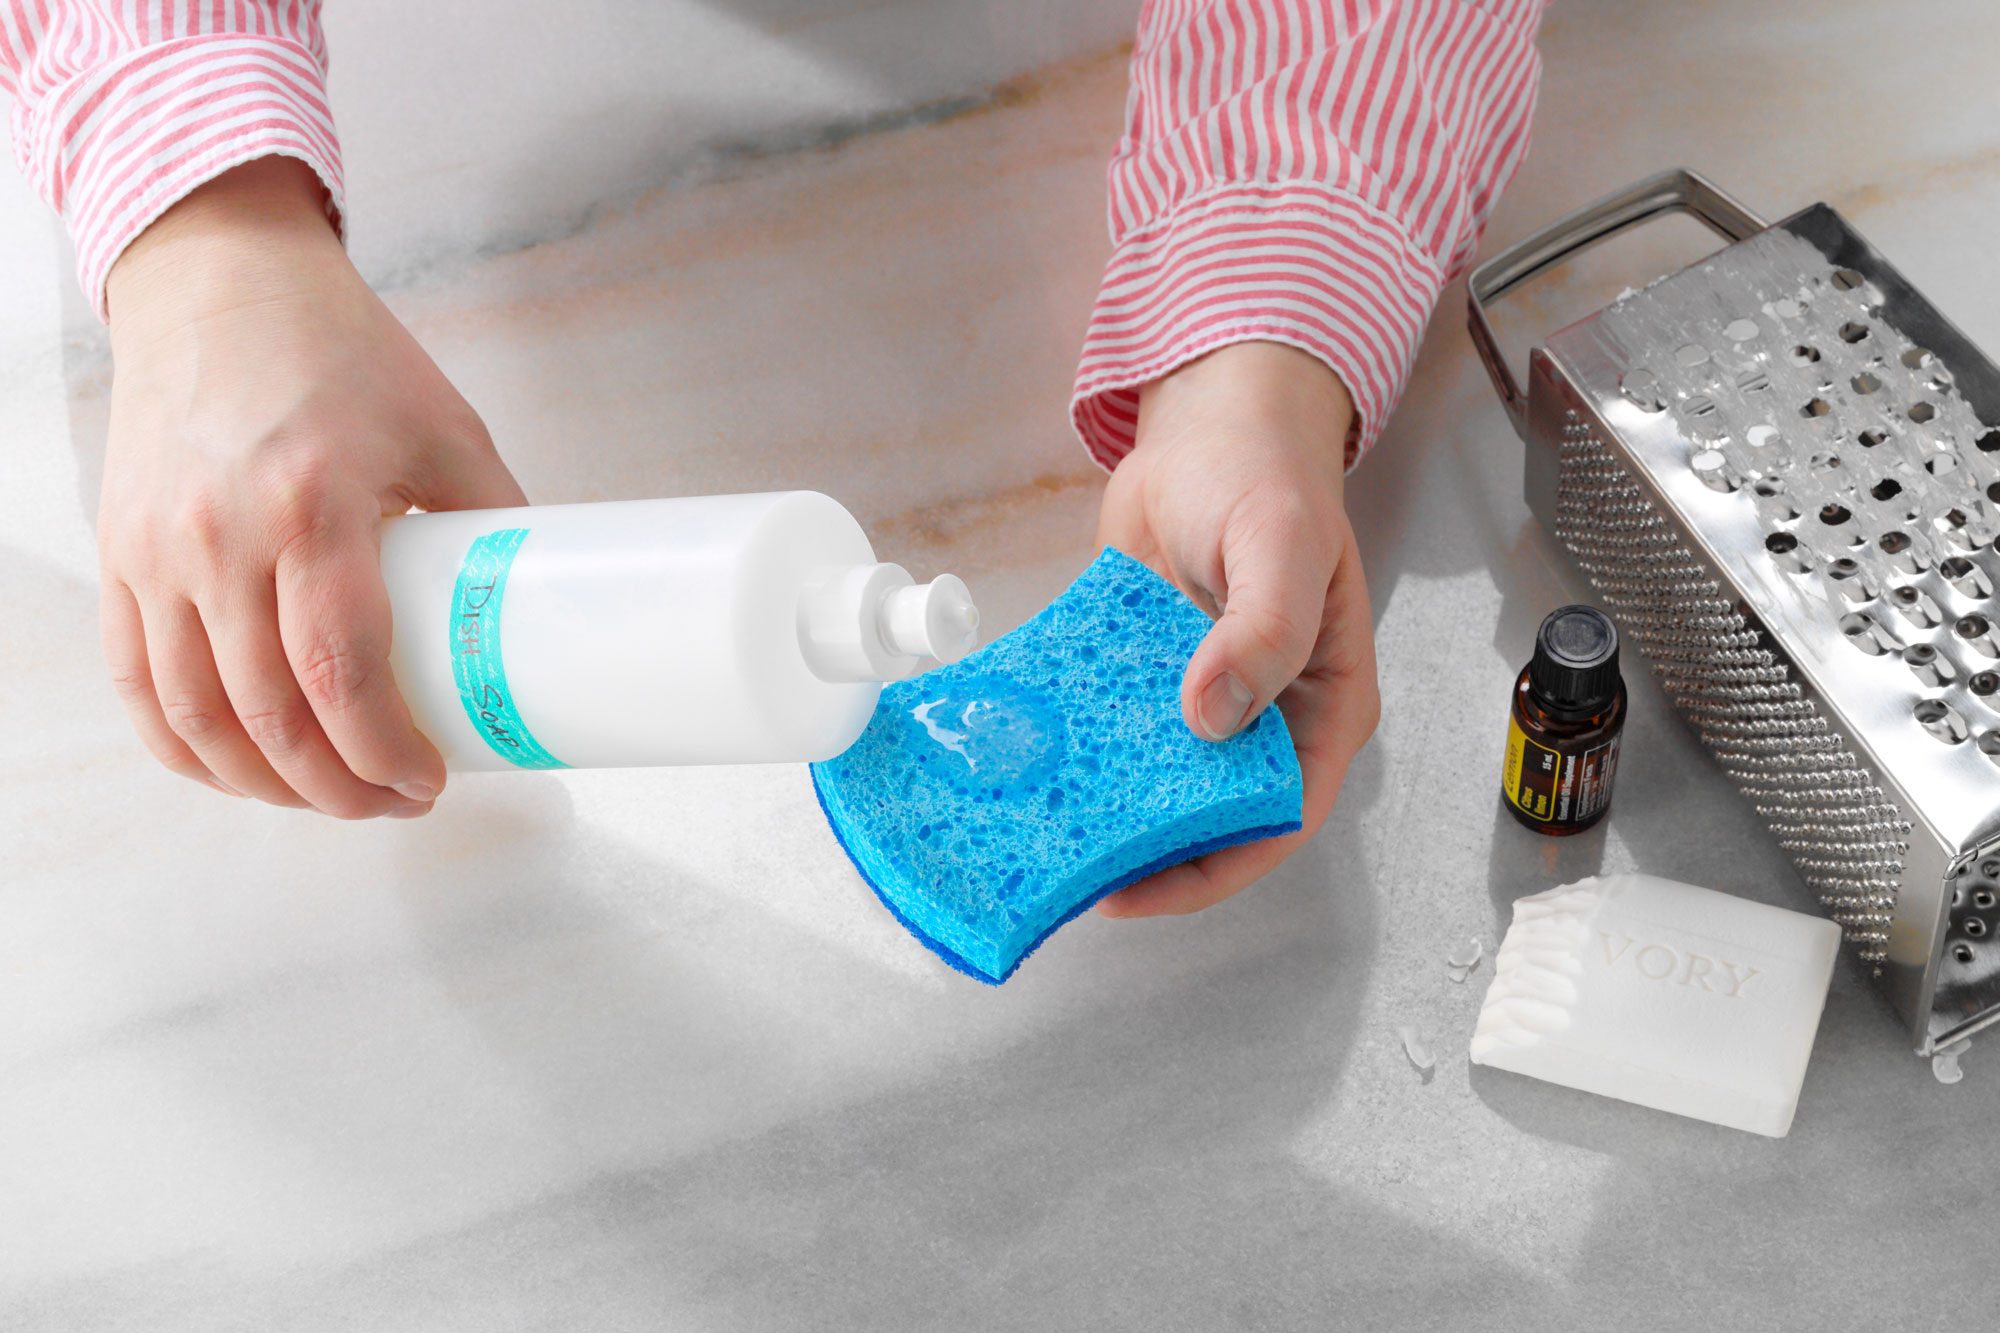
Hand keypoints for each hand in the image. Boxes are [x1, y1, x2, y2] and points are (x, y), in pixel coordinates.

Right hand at [100, 157, 525, 816]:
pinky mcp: (120, 554)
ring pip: (196, 715)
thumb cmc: (342, 352)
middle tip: (389, 803)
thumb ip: (494, 520)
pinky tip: (236, 770)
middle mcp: (219, 537)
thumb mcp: (446, 428)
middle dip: (335, 787)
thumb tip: (540, 610)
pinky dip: (185, 746)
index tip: (426, 782)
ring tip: (327, 798)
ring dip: (263, 783)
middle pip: (269, 713)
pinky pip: (138, 680)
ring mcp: (156, 550)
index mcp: (312, 505)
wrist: (218, 282)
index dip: (382, 749)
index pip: (340, 670)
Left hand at [1093, 341, 1380, 915]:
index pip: (1278, 817)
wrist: (1209, 419)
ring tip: (1036, 838)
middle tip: (1067, 874)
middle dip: (1148, 855)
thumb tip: (1215, 716)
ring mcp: (1202, 700)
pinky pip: (1116, 731)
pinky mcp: (1148, 676)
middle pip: (1212, 818)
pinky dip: (1079, 753)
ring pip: (1158, 784)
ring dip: (1107, 812)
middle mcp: (1265, 718)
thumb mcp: (1278, 546)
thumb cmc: (1264, 474)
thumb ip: (1263, 631)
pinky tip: (1028, 768)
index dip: (1213, 867)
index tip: (1138, 889)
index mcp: (1322, 708)